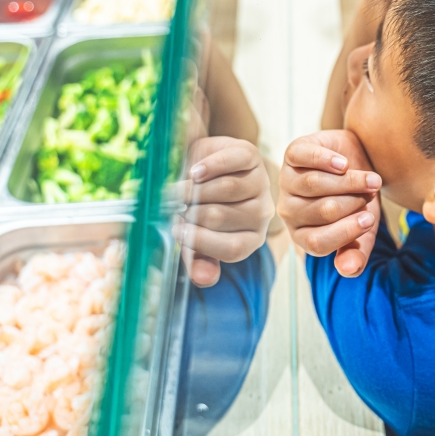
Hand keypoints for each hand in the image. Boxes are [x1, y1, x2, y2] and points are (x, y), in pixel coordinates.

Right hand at [174, 137, 274, 286]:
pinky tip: (194, 172)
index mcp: (251, 239)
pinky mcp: (252, 157)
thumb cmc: (201, 208)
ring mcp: (260, 183)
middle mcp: (262, 213)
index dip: (200, 241)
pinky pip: (233, 161)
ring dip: (194, 190)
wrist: (203, 168)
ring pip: (226, 189)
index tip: (176, 230)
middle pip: (222, 216)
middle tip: (173, 206)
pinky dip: (210, 166)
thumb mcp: (197, 237)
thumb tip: (204, 279)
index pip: (232, 249)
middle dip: (190, 212)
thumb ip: (199, 259)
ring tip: (176, 191)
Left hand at [278, 130, 382, 276]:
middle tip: (371, 194)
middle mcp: (289, 211)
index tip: (370, 218)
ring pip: (315, 184)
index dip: (346, 231)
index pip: (318, 242)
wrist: (359, 161)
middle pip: (323, 210)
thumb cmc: (358, 200)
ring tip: (371, 180)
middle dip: (355, 202)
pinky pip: (304, 157)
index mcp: (303, 235)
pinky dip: (327, 160)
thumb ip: (357, 253)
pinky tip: (344, 163)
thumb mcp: (364, 229)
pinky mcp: (292, 154)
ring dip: (351, 181)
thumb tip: (348, 271)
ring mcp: (287, 181)